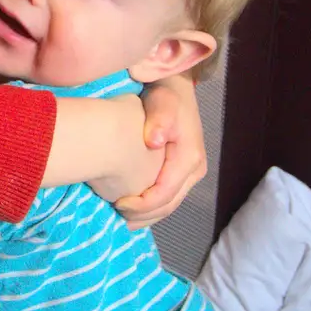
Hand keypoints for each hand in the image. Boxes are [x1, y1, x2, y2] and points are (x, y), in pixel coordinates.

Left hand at [116, 77, 206, 229]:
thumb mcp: (161, 104)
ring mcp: (190, 173)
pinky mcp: (183, 173)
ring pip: (169, 205)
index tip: (118, 203)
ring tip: (122, 219)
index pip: (165, 193)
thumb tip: (155, 140)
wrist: (175, 90)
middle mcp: (194, 170)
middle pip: (169, 205)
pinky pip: (168, 197)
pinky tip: (132, 210)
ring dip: (146, 216)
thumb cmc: (165, 97)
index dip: (142, 205)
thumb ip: (159, 121)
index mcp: (189, 158)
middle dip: (143, 216)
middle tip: (116, 217)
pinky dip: (150, 207)